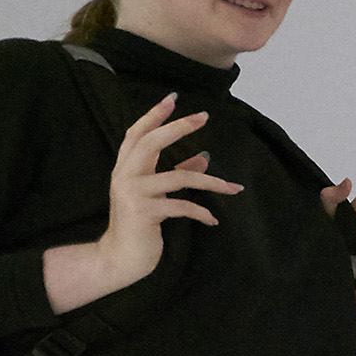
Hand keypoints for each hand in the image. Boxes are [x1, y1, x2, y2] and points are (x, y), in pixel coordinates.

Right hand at [42, 95, 237, 312]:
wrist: (120, 257)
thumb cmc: (140, 224)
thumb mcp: (157, 195)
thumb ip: (176, 173)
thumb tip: (204, 157)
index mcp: (125, 168)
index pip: (137, 134)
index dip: (153, 115)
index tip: (173, 98)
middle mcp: (125, 175)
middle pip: (151, 142)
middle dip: (179, 127)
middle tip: (204, 116)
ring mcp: (132, 193)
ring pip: (178, 177)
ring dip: (212, 182)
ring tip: (234, 189)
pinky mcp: (144, 213)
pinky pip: (182, 206)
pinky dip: (202, 213)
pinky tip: (213, 221)